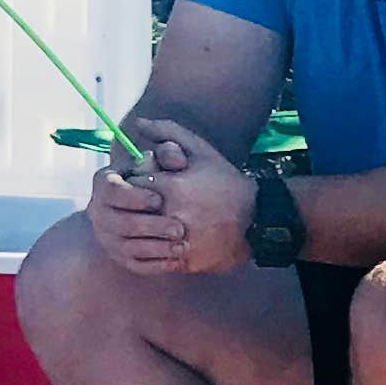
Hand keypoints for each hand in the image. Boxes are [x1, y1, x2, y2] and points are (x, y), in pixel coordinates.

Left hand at [92, 128, 250, 274]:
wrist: (256, 219)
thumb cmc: (225, 181)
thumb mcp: (199, 150)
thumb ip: (167, 132)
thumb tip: (138, 123)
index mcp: (171, 187)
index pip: (129, 186)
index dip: (131, 185)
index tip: (139, 185)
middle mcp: (171, 215)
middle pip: (130, 214)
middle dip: (132, 210)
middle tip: (140, 207)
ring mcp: (176, 241)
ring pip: (137, 241)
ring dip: (138, 234)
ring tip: (148, 225)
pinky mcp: (183, 261)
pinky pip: (151, 262)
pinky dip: (148, 254)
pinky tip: (156, 243)